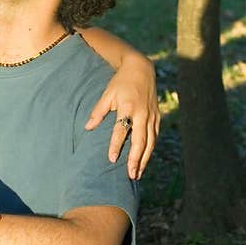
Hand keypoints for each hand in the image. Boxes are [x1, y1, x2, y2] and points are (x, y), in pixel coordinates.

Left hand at [85, 54, 159, 178]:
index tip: (111, 159)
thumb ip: (98, 111)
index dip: (116, 145)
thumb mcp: (108, 94)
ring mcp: (152, 116)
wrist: (142, 69)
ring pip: (150, 142)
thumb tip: (87, 128)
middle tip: (130, 175)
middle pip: (140, 140)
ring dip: (144, 159)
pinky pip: (155, 137)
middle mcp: (142, 113)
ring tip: (137, 173)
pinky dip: (150, 150)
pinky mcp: (157, 117)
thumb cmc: (121, 82)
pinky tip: (145, 161)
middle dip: (136, 159)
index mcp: (128, 106)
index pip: (121, 130)